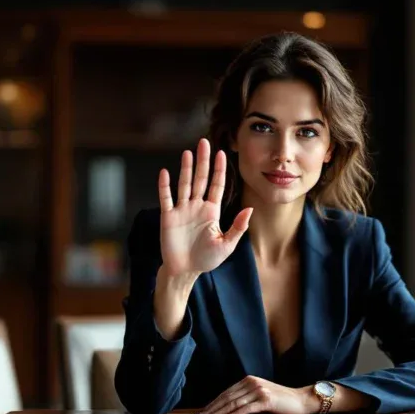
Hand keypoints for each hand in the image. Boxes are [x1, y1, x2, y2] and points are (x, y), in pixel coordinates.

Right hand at [158, 138, 252, 277]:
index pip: (216, 185)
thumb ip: (237, 227)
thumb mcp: (226, 245)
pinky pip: (166, 198)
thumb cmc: (206, 260)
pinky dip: (165, 186)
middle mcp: (197, 207)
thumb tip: (249, 210)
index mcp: (212, 211)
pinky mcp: (168, 217)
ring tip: (188, 152)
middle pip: (201, 179)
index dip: (219, 170)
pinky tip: (165, 172)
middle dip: (203, 161)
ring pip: (185, 184)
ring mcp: (182, 210)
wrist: (185, 271)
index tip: (222, 153)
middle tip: (204, 142)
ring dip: (186, 169)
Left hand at [196, 376, 317, 413]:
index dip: (213, 403)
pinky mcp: (267, 399)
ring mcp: (259, 390)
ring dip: (220, 412)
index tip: (203, 412)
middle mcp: (252, 382)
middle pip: (228, 398)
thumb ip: (246, 398)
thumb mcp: (260, 396)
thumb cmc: (280, 401)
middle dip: (213, 408)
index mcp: (248, 380)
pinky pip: (248, 408)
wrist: (301, 400)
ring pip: (235, 403)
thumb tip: (227, 409)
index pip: (226, 393)